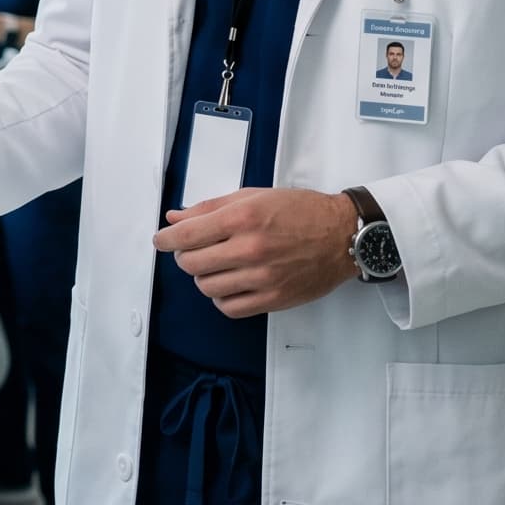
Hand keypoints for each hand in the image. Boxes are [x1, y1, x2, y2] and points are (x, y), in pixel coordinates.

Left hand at [151, 188, 359, 317]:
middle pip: (191, 264)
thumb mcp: (254, 196)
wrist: (343, 235)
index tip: (161, 240)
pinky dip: (222, 298)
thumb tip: (174, 218)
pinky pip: (229, 307)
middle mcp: (250, 248)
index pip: (186, 235)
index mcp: (243, 217)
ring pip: (207, 287)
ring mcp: (262, 277)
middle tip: (194, 251)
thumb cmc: (300, 211)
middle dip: (184, 257)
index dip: (166, 240)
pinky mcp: (273, 299)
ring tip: (217, 266)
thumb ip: (210, 207)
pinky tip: (230, 284)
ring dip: (204, 277)